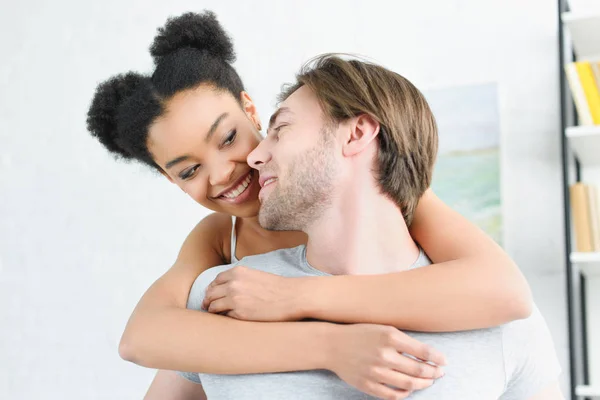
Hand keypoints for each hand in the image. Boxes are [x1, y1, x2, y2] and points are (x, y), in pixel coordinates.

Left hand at [202, 266, 302, 320]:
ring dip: (213, 310)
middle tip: (209, 306)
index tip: (213, 295)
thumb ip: (239, 279)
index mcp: (237, 272)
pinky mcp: (240, 314)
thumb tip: (226, 288)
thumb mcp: (255, 275)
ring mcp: (235, 299)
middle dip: (208, 300)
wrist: (292, 296)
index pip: (215, 281)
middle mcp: (233, 284)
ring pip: (213, 306)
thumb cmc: (277, 287)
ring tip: (216, 314)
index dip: (213, 289)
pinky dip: (224, 318)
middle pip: (210, 293)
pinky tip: (229, 319)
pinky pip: (224, 317)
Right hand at [327, 324, 445, 399]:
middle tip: (439, 373)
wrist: (332, 345)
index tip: (444, 361)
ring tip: (428, 382)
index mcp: (390, 337)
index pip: (423, 352)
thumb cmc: (359, 334)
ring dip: (423, 384)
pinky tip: (409, 389)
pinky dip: (405, 394)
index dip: (438, 358)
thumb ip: (402, 341)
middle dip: (433, 373)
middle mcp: (384, 355)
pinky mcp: (368, 385)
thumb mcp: (382, 329)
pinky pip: (393, 395)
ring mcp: (376, 372)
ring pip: (409, 384)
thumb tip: (426, 355)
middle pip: (419, 370)